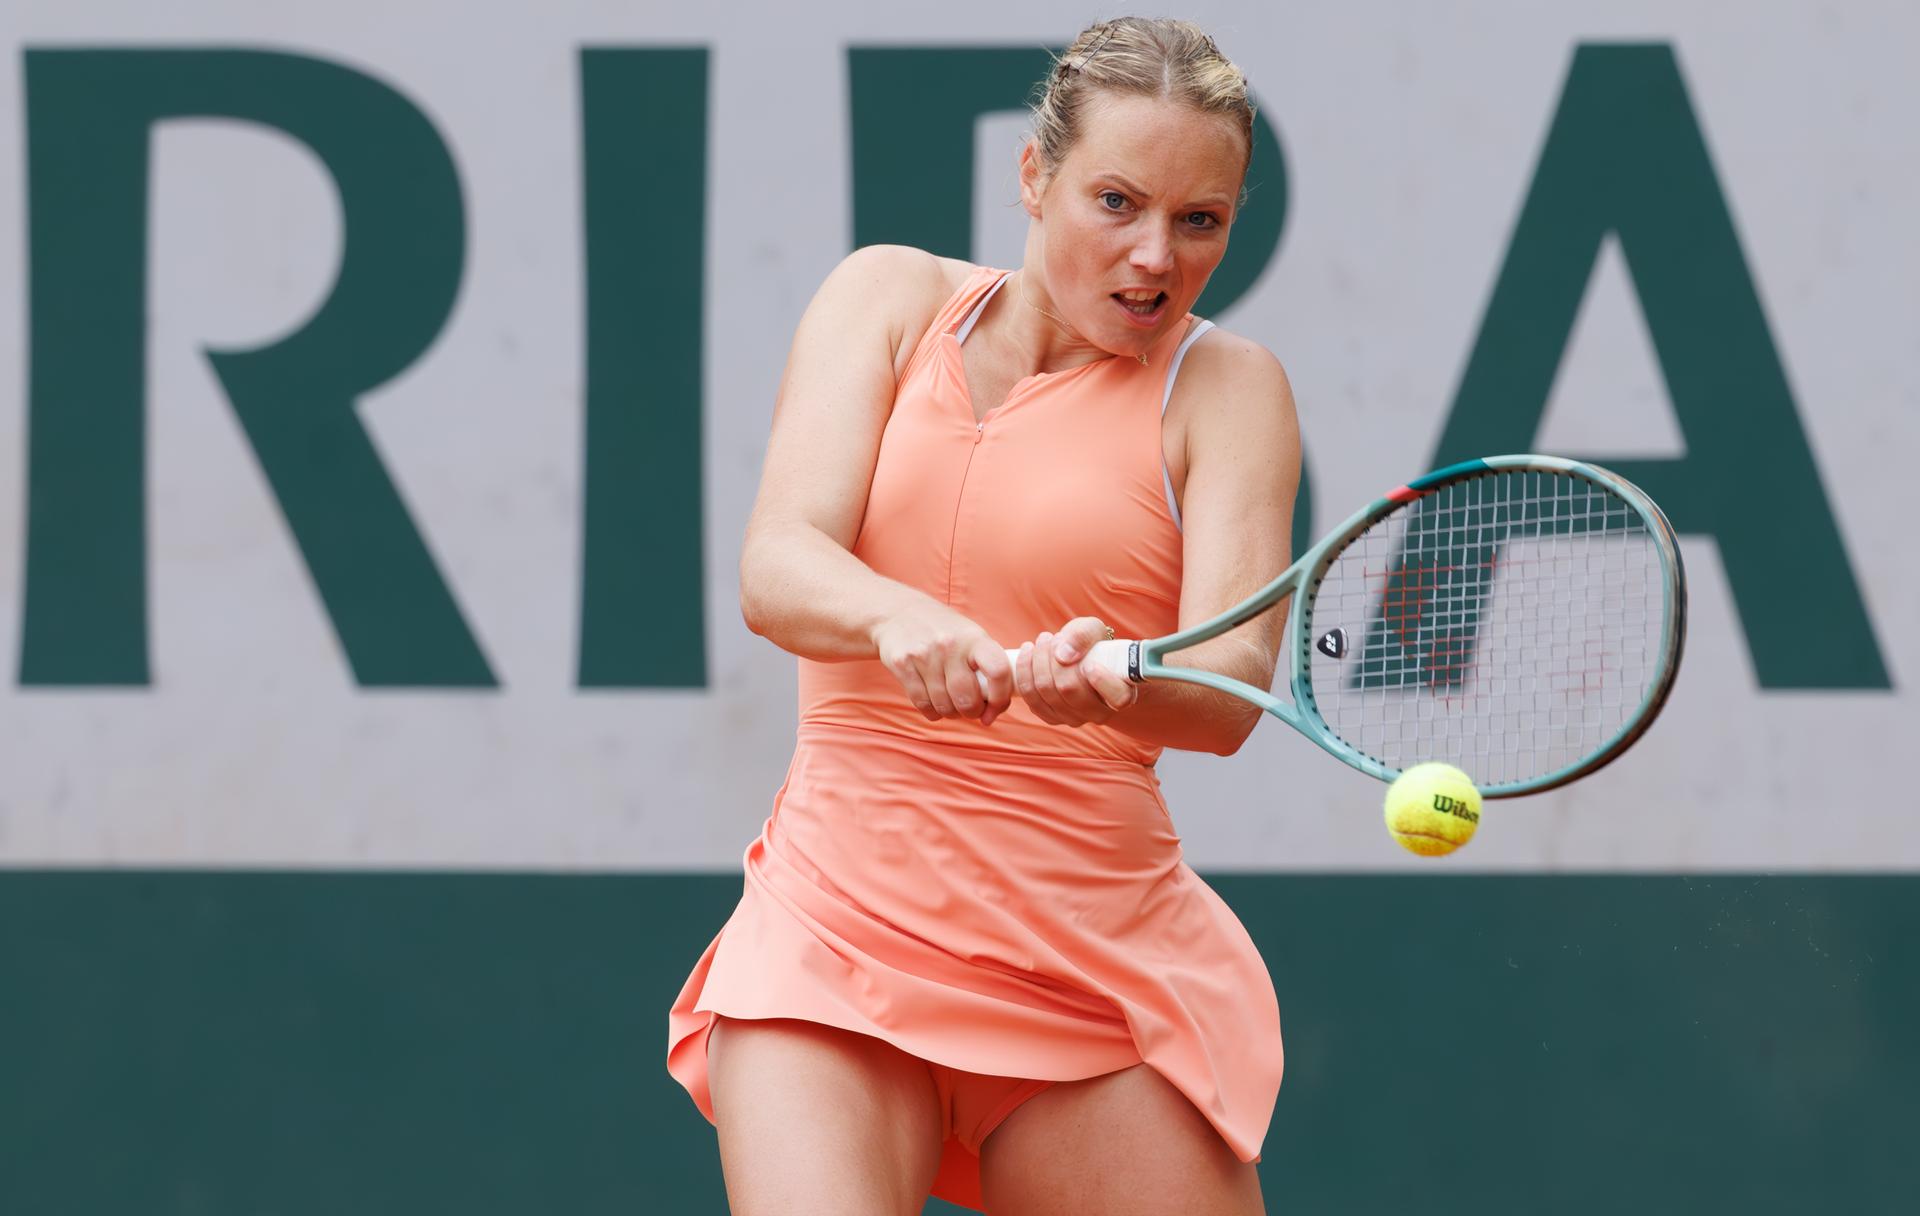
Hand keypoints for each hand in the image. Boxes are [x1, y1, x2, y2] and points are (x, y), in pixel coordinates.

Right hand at [872, 602, 1012, 725]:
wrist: (899, 612)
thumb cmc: (944, 631)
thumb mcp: (971, 637)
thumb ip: (987, 667)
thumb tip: (998, 706)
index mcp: (974, 639)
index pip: (998, 671)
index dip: (1001, 698)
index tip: (995, 708)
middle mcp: (950, 646)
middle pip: (967, 699)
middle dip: (972, 712)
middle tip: (970, 709)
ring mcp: (924, 656)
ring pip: (944, 706)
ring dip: (950, 713)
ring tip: (951, 703)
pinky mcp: (902, 665)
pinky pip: (922, 704)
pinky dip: (932, 712)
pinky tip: (934, 703)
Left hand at [1012, 616, 1139, 726]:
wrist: (1084, 660)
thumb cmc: (1095, 645)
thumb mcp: (1094, 630)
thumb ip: (1084, 635)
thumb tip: (1063, 655)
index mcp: (1122, 693)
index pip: (1118, 698)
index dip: (1103, 682)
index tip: (1090, 663)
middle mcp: (1100, 713)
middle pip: (1069, 689)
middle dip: (1053, 659)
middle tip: (1051, 637)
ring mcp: (1076, 719)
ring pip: (1047, 692)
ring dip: (1037, 662)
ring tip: (1042, 640)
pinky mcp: (1053, 718)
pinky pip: (1032, 699)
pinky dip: (1025, 673)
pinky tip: (1028, 652)